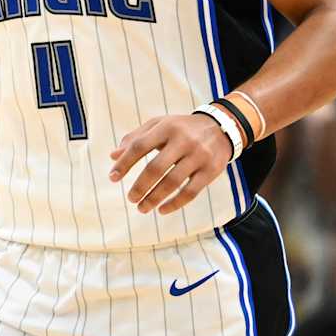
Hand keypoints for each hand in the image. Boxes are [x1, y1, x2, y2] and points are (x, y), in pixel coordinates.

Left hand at [109, 114, 233, 214]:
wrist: (222, 127)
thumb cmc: (181, 128)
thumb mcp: (159, 125)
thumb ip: (136, 138)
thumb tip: (113, 156)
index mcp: (167, 127)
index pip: (140, 146)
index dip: (124, 163)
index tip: (113, 178)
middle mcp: (183, 140)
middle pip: (156, 168)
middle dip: (140, 186)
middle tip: (130, 198)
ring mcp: (199, 156)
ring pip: (173, 183)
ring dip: (154, 198)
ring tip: (142, 208)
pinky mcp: (211, 170)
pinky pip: (191, 192)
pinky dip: (175, 204)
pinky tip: (162, 210)